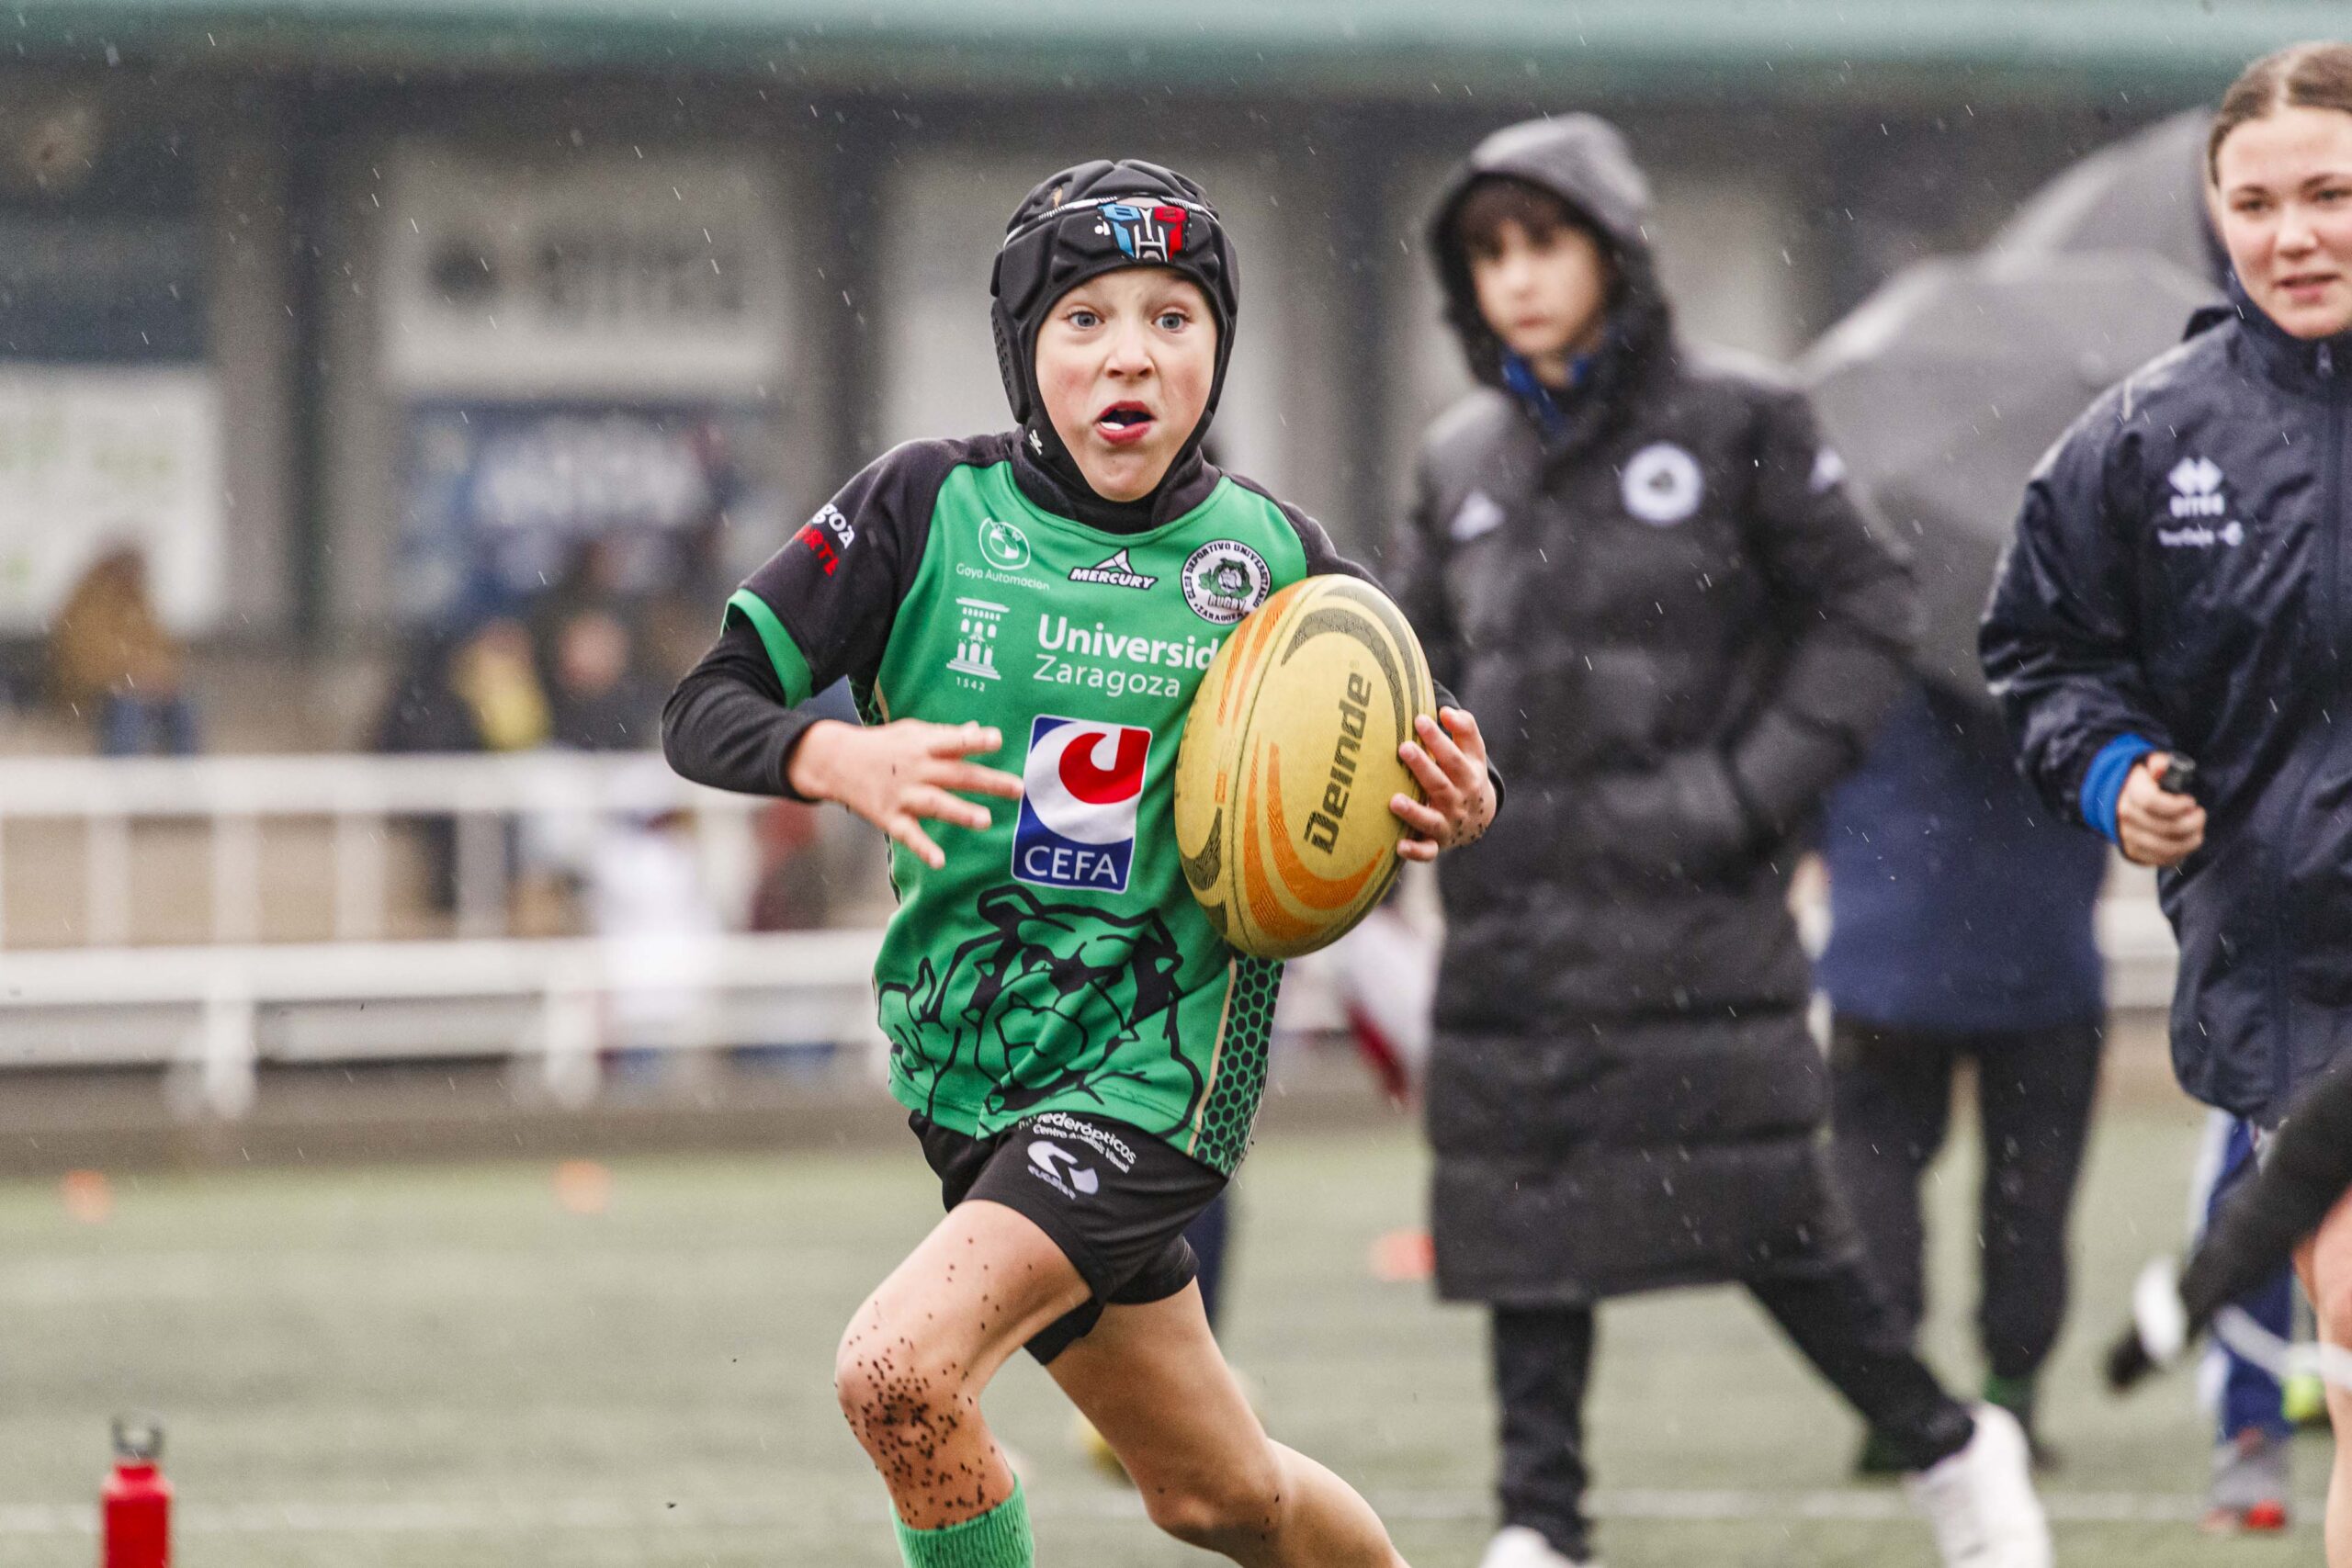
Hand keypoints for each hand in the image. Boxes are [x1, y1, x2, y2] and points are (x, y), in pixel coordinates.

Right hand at [787, 719, 1022, 869]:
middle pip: (955, 775)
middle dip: (987, 782)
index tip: (997, 739)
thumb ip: (946, 736)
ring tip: (985, 820)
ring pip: (935, 804)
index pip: (953, 742)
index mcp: (923, 746)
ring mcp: (902, 794)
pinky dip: (923, 848)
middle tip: (1018, 788)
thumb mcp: (912, 733)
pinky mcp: (890, 817)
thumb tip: (977, 731)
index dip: (974, 741)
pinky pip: (909, 834)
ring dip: (960, 812)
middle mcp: (915, 769)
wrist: (834, 761)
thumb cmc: (882, 745)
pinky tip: (940, 862)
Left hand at [1390, 707, 1494, 862]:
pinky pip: (1427, 852)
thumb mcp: (1474, 753)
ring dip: (1413, 812)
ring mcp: (1446, 824)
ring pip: (1430, 820)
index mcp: (1468, 777)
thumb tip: (1446, 711)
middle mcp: (1457, 801)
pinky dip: (1415, 851)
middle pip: (1440, 784)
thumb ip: (1465, 729)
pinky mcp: (1435, 843)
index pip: (1453, 757)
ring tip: (1394, 801)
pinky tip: (1399, 846)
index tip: (1419, 720)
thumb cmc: (1467, 776)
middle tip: (1404, 747)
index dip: (1438, 739)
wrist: (1479, 820)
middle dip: (1423, 766)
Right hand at [2117, 752, 2205, 867]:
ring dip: (2190, 840)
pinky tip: (2187, 841)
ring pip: (2166, 847)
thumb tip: (2163, 767)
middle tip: (2199, 814)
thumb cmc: (2143, 783)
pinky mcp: (2134, 852)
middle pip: (2165, 827)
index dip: (2177, 805)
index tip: (2190, 801)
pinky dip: (2181, 853)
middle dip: (2192, 822)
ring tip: (2197, 829)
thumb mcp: (2149, 767)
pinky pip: (2163, 859)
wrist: (2119, 800)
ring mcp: (2129, 837)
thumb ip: (2160, 764)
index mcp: (2130, 794)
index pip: (2152, 803)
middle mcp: (2126, 818)